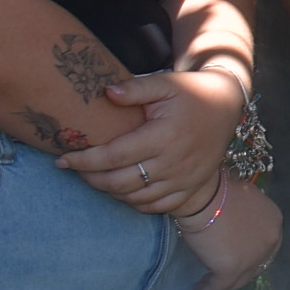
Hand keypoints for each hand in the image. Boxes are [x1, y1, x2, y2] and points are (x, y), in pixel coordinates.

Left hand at [63, 63, 244, 215]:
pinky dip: (135, 202)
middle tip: (75, 169)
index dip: (84, 160)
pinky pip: (158, 206)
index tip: (63, 159)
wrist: (227, 104)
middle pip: (120, 182)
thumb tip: (105, 92)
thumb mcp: (165, 83)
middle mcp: (174, 162)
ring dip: (110, 191)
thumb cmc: (191, 91)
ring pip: (136, 197)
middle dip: (90, 178)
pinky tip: (123, 190)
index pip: (113, 156)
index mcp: (164, 136)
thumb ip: (135, 88)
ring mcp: (184, 178)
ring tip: (96, 178)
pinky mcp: (192, 187)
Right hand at [181, 178, 283, 289]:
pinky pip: (219, 286)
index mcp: (273, 220)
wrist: (203, 193)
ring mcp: (254, 255)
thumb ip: (241, 217)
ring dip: (220, 286)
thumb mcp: (239, 202)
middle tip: (218, 279)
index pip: (263, 245)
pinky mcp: (233, 267)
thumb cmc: (215, 190)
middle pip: (253, 264)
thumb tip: (229, 227)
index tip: (231, 259)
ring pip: (237, 278)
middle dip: (237, 274)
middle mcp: (270, 239)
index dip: (248, 256)